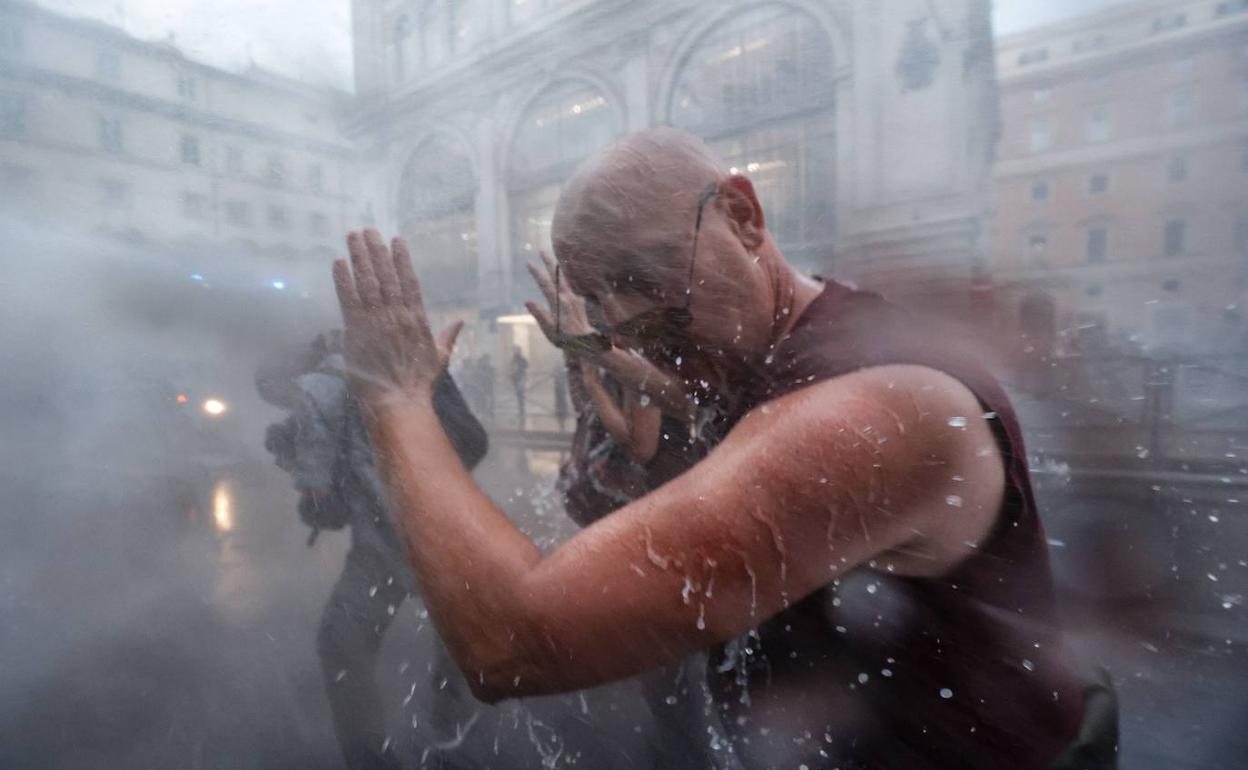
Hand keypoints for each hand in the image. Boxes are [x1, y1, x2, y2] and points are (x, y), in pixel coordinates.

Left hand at [332, 229, 461, 403]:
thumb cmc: (419, 382)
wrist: (399, 400)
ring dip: (359, 257)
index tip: (397, 240)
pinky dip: (343, 280)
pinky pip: (349, 299)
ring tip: (353, 237)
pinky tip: (339, 262)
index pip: (409, 281)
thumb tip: (460, 321)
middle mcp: (397, 314)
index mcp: (416, 318)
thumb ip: (448, 337)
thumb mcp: (439, 358)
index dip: (402, 259)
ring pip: (367, 282)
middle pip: (386, 275)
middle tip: (368, 230)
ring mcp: (376, 320)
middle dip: (376, 251)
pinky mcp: (357, 330)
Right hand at [524, 251, 594, 344]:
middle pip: (556, 276)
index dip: (536, 272)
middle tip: (541, 250)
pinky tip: (566, 274)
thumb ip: (539, 314)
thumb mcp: (549, 330)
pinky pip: (573, 285)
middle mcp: (567, 297)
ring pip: (565, 278)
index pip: (544, 284)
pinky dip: (568, 277)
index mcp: (558, 303)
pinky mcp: (580, 301)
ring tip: (553, 257)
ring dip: (558, 267)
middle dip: (548, 262)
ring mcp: (575, 298)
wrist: (587, 342)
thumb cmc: (565, 339)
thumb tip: (528, 301)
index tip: (529, 262)